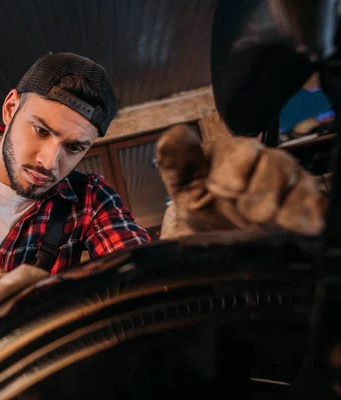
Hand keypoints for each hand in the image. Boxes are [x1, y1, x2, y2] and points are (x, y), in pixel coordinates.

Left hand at [156, 124, 326, 238]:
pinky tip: (281, 226)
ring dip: (273, 211)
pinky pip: (316, 204)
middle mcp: (266, 158)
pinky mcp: (305, 201)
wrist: (210, 234)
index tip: (217, 191)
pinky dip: (300, 218)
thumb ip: (174, 159)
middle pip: (277, 165)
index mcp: (234, 149)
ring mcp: (289, 179)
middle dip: (252, 197)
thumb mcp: (179, 182)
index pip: (245, 150)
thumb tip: (174, 135)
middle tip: (235, 210)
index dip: (230, 175)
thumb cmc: (197, 201)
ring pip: (300, 184)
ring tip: (254, 221)